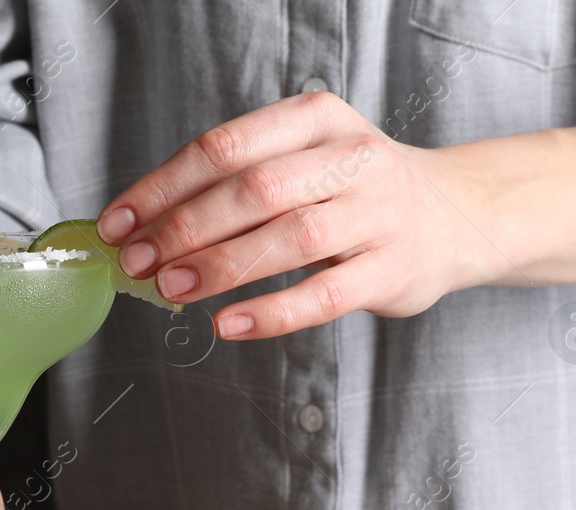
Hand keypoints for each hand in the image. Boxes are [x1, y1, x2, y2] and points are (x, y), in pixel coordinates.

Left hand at [94, 91, 484, 339]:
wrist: (456, 214)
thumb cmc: (355, 191)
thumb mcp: (302, 160)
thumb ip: (235, 184)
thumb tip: (144, 228)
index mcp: (315, 119)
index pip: (225, 148)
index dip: (162, 186)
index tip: (119, 222)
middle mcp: (351, 158)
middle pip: (254, 190)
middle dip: (183, 227)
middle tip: (138, 260)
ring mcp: (376, 214)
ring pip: (289, 238)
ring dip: (220, 266)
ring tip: (171, 288)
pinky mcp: (393, 269)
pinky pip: (324, 295)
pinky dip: (270, 313)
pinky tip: (227, 324)